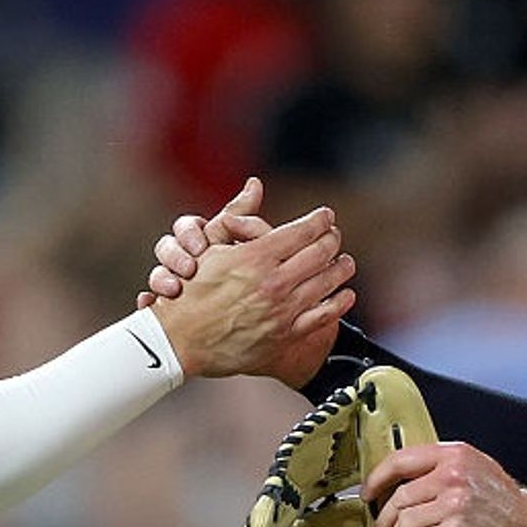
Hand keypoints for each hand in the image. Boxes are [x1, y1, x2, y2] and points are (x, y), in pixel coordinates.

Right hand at [136, 176, 271, 308]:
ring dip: (160, 279)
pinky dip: (148, 304)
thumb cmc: (243, 272)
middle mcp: (184, 259)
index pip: (186, 226)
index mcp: (200, 239)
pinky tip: (150, 305)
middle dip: (174, 256)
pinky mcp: (165, 309)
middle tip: (189, 269)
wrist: (244, 317)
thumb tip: (254, 182)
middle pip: (166, 247)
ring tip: (173, 290)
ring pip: (156, 274)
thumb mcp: (242, 243)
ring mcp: (173, 283)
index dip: (189, 233)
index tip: (200, 247)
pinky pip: (149, 304)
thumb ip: (243, 216)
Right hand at [149, 205, 354, 379]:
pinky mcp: (285, 335)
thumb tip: (255, 185)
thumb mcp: (210, 247)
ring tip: (346, 262)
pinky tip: (346, 294)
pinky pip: (323, 316)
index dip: (319, 220)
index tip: (326, 216)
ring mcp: (282, 311)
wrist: (180, 341)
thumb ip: (237, 216)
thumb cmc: (190, 289)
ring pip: (327, 283)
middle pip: (320, 253)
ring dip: (341, 268)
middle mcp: (273, 282)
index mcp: (256, 257)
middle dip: (332, 240)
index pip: (303, 231)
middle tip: (335, 236)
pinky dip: (339, 302)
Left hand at [364, 443, 526, 526]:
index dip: (377, 479)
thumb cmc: (504, 505)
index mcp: (453, 455)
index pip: (400, 460)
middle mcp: (452, 476)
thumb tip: (400, 483)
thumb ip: (440, 469)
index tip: (368, 494)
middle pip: (398, 497)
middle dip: (383, 521)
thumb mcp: (475, 470)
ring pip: (403, 522)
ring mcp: (454, 504)